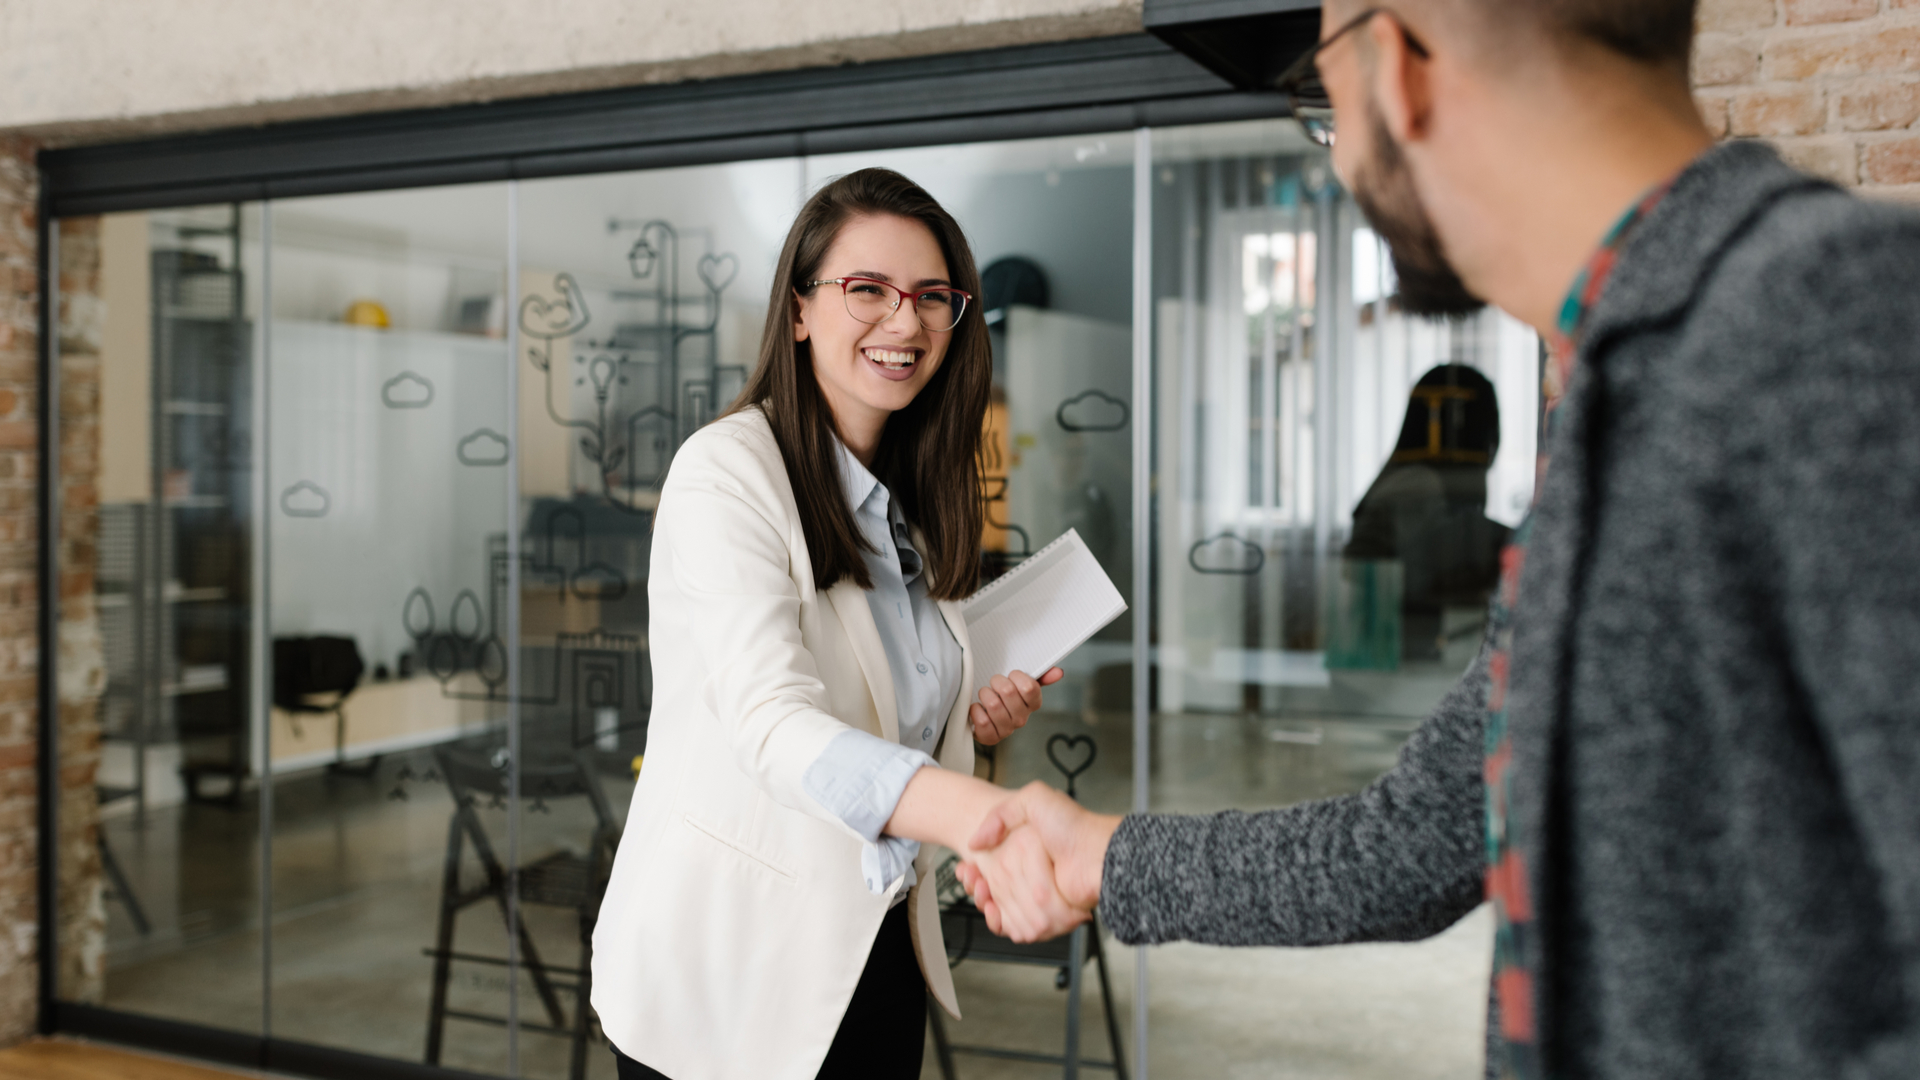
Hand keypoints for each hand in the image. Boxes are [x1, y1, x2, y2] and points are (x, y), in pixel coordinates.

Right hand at [961, 824, 1087, 942]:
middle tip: (972, 878)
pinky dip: (1000, 921)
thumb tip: (976, 841)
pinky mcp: (1046, 915)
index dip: (974, 869)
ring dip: (985, 902)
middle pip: (991, 888)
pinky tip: (993, 909)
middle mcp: (1032, 873)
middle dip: (977, 885)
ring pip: (1000, 907)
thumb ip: (1000, 813)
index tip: (967, 868)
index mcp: (1026, 850)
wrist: (1097, 854)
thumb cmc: (1074, 826)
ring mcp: (1039, 894)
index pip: (990, 866)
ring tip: (981, 891)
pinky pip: (1016, 925)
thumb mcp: (1034, 799)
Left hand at [970, 667, 1063, 745]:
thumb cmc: (1003, 695)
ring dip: (985, 694)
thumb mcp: (1021, 682)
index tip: (1011, 676)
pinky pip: (982, 721)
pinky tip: (978, 708)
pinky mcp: (990, 738)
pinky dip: (975, 710)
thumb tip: (1058, 672)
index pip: (1029, 687)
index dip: (1016, 676)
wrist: (983, 712)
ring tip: (985, 695)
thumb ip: (1040, 676)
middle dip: (996, 682)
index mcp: (1033, 704)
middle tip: (995, 685)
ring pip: (993, 704)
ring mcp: (1007, 729)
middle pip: (1008, 692)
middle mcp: (1022, 719)